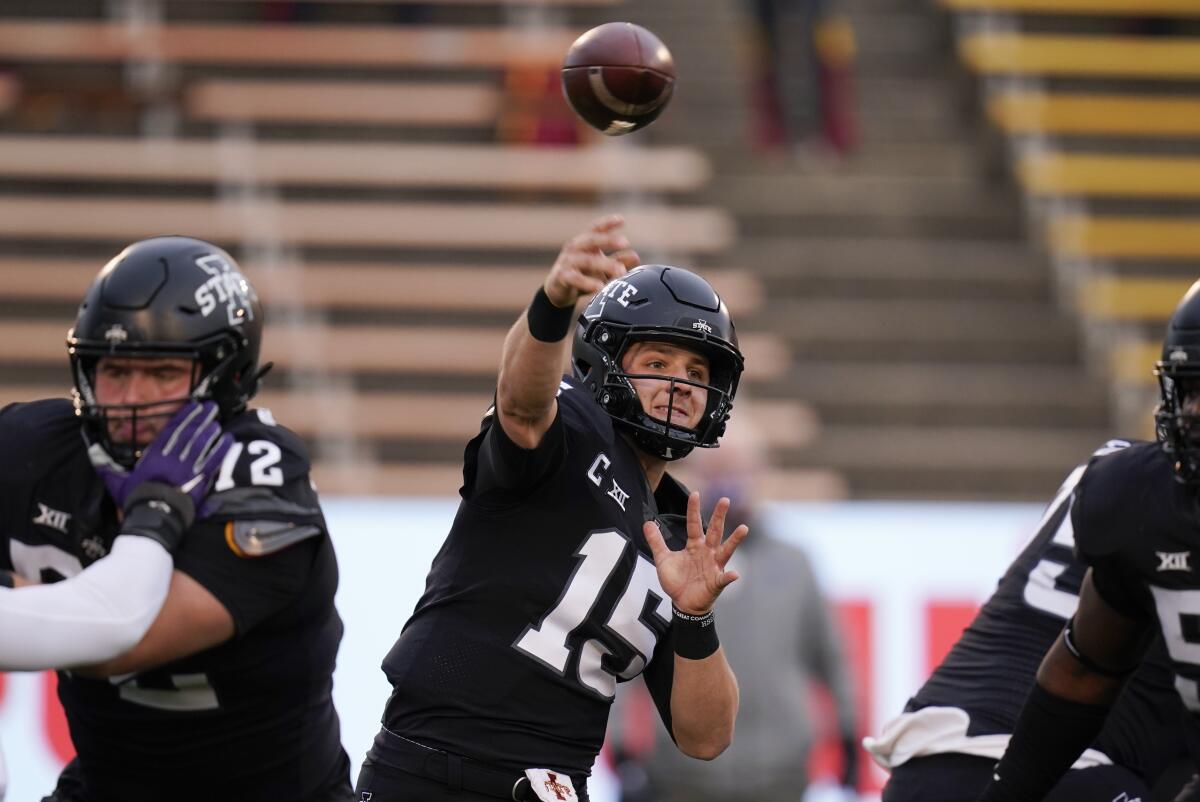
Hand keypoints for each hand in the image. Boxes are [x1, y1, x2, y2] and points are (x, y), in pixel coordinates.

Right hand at [92, 400, 233, 510]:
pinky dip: (222, 449)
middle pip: (189, 433)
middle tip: (211, 406)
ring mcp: (187, 467)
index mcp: (154, 456)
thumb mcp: (117, 484)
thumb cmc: (135, 502)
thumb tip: (94, 455)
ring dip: (210, 430)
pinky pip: (214, 460)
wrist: (153, 518)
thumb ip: (107, 468)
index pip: (171, 430)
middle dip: (201, 418)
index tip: (193, 406)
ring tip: (217, 420)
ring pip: (201, 444)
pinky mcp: (199, 479)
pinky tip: (229, 439)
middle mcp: (172, 458)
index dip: (184, 416)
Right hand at [543, 215, 639, 307]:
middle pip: (591, 240)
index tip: (622, 220)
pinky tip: (600, 288)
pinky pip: (575, 278)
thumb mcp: (601, 268)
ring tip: (621, 271)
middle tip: (625, 242)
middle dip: (608, 240)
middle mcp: (574, 248)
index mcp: (584, 242)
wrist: (558, 293)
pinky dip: (587, 283)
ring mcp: (566, 261)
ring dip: (605, 264)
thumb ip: (617, 262)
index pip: (595, 228)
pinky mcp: (561, 277)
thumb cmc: (583, 276)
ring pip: (586, 260)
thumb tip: (635, 256)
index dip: (607, 223)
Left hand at [643, 491, 748, 614]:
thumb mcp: (663, 559)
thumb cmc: (677, 580)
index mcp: (694, 545)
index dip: (693, 510)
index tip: (695, 493)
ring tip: (743, 528)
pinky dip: (730, 576)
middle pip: (714, 530)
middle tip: (724, 499)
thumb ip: (656, 541)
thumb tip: (647, 522)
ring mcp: (714, 566)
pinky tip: (735, 574)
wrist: (683, 603)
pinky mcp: (717, 581)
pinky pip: (724, 578)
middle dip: (719, 516)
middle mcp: (707, 551)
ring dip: (734, 540)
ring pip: (725, 550)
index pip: (694, 524)